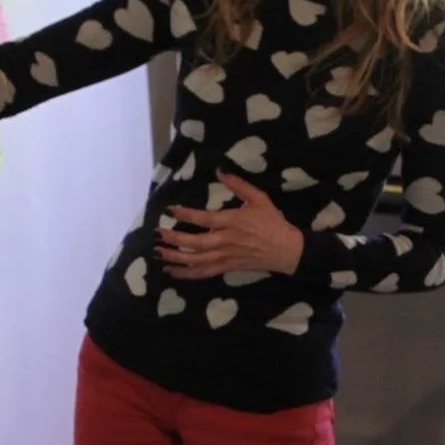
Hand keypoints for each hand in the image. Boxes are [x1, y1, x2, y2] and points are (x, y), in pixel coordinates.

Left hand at [156, 172, 303, 278]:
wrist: (287, 250)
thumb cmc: (272, 222)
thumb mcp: (259, 198)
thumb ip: (238, 184)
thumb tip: (220, 170)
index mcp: (232, 222)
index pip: (204, 219)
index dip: (185, 215)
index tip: (169, 210)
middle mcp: (226, 241)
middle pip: (195, 243)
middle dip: (173, 239)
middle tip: (157, 234)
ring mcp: (225, 256)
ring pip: (196, 260)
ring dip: (175, 258)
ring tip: (158, 253)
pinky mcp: (227, 267)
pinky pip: (203, 273)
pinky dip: (186, 274)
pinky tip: (171, 271)